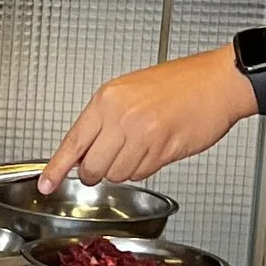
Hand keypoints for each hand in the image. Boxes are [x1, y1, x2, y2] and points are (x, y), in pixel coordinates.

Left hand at [47, 46, 249, 188]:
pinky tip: (155, 149)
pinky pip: (140, 174)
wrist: (219, 81)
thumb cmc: (181, 83)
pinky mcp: (162, 150)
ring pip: (116, 174)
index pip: (73, 141)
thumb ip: (105, 118)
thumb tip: (85, 148)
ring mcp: (141, 134)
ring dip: (123, 170)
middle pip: (92, 166)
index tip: (46, 184)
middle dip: (96, 172)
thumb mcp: (130, 89)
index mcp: (108, 99)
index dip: (56, 168)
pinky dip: (144, 169)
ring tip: (140, 148)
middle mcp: (121, 117)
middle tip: (107, 164)